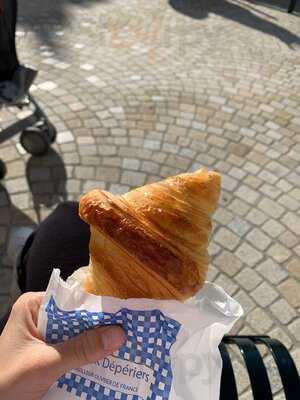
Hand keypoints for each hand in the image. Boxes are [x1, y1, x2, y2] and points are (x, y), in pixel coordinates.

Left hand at [0, 292, 125, 399]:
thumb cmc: (6, 382)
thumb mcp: (45, 364)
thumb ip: (80, 349)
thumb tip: (117, 335)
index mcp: (34, 306)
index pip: (73, 299)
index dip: (98, 305)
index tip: (124, 312)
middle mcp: (41, 316)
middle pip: (78, 318)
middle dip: (101, 326)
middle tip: (130, 329)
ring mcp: (46, 336)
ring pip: (79, 335)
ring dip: (97, 343)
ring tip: (126, 344)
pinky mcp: (50, 354)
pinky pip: (75, 350)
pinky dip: (89, 356)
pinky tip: (108, 360)